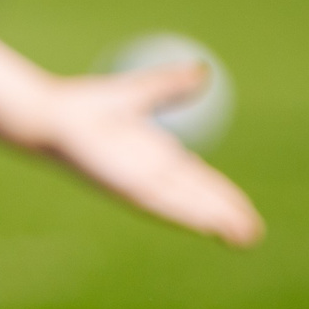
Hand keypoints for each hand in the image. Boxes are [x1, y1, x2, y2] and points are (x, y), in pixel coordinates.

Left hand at [40, 62, 263, 246]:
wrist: (53, 116)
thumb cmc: (88, 104)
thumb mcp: (141, 91)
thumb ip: (171, 84)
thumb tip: (204, 71)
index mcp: (156, 155)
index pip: (199, 181)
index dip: (224, 196)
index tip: (248, 212)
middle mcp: (151, 175)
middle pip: (199, 199)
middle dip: (226, 215)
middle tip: (256, 233)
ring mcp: (140, 184)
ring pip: (188, 207)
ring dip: (216, 221)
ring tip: (245, 237)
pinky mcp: (126, 188)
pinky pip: (165, 203)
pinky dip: (189, 214)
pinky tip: (209, 225)